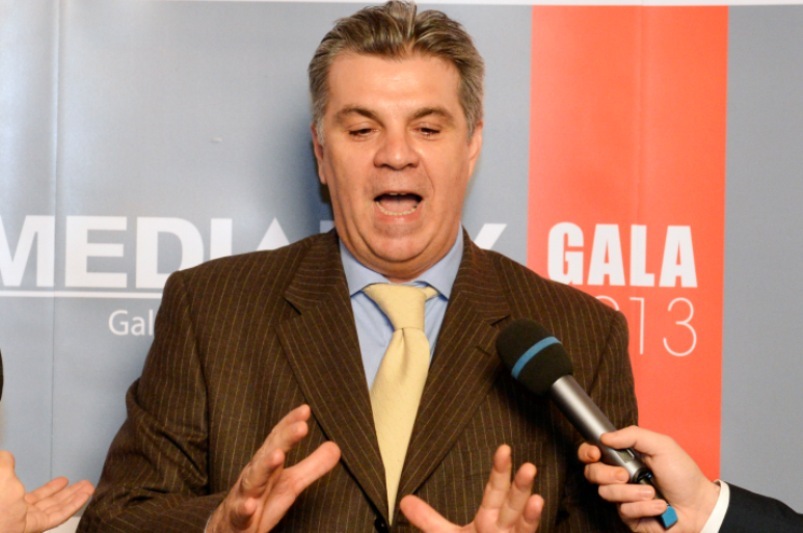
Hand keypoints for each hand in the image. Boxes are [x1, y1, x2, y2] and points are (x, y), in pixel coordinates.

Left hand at [1, 450, 94, 532]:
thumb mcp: (1, 476)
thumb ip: (6, 465)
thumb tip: (6, 455)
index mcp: (12, 501)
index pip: (36, 496)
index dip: (51, 489)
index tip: (64, 481)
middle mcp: (23, 512)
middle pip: (51, 502)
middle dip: (69, 492)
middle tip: (83, 483)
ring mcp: (32, 520)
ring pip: (58, 508)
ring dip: (76, 496)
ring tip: (89, 487)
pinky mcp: (39, 525)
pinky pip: (60, 515)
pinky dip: (75, 504)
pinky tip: (86, 495)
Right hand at [206, 404, 340, 532]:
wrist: (228, 529)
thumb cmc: (260, 501)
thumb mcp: (290, 484)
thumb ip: (312, 466)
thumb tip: (336, 447)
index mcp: (268, 464)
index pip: (278, 439)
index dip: (290, 424)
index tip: (306, 409)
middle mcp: (255, 475)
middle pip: (269, 453)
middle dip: (284, 439)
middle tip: (302, 426)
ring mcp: (244, 496)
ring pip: (253, 479)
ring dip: (265, 466)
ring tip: (278, 455)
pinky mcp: (238, 519)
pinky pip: (240, 513)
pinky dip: (244, 508)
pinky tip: (251, 505)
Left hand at [400, 444, 542, 531]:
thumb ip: (428, 519)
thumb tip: (404, 501)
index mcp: (489, 520)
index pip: (495, 491)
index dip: (500, 471)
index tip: (504, 449)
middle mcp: (504, 530)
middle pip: (512, 505)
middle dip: (520, 487)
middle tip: (528, 466)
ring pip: (523, 527)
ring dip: (530, 513)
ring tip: (536, 496)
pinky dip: (529, 525)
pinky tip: (535, 512)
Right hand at [578, 426, 718, 532]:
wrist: (700, 506)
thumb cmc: (683, 475)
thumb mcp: (662, 446)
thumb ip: (633, 435)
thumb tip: (605, 437)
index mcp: (624, 457)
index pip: (593, 452)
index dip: (587, 452)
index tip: (595, 453)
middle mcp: (620, 476)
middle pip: (592, 473)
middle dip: (607, 474)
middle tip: (626, 475)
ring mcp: (624, 497)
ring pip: (606, 493)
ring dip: (633, 493)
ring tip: (652, 492)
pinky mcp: (630, 517)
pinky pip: (624, 511)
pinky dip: (644, 507)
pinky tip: (659, 505)